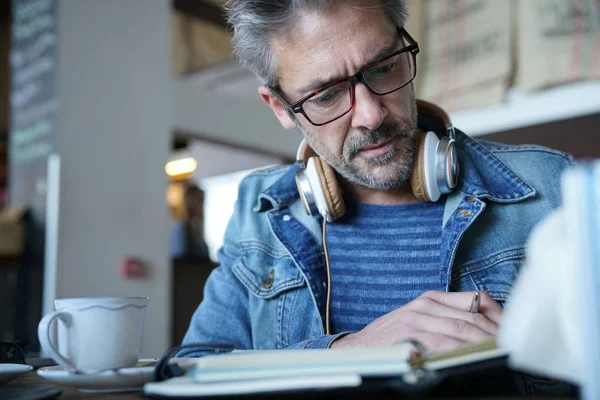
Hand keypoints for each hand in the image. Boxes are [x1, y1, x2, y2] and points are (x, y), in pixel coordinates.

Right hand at [330, 290, 502, 351]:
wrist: (359, 347)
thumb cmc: (392, 336)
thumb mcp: (419, 318)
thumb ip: (446, 317)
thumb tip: (482, 325)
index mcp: (431, 299)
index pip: (475, 300)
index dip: (498, 315)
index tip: (513, 329)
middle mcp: (426, 305)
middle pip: (472, 316)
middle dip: (496, 332)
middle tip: (514, 344)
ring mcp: (418, 319)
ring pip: (461, 328)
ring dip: (485, 341)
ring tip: (502, 351)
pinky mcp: (411, 335)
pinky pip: (443, 342)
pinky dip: (462, 349)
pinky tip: (475, 355)